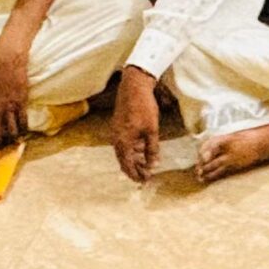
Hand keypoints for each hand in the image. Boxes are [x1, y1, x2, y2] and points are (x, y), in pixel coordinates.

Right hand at [108, 66, 160, 184]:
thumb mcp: (152, 130)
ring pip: (124, 152)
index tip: (145, 181)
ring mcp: (115, 132)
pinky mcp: (118, 125)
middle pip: (124, 161)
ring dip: (134, 159)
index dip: (136, 175)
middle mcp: (116, 139)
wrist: (134, 86)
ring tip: (146, 164)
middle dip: (135, 169)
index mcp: (122, 143)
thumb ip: (152, 149)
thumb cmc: (143, 107)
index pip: (127, 166)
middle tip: (146, 175)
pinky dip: (132, 149)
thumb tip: (153, 165)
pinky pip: (123, 143)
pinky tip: (142, 149)